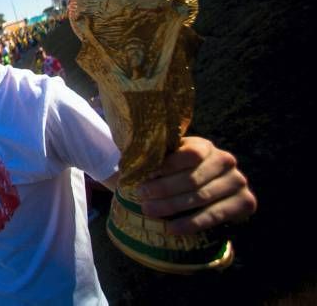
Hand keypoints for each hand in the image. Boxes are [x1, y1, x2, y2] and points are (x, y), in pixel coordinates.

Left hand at [137, 136, 256, 234]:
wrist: (209, 193)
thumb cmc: (179, 175)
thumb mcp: (169, 162)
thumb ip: (155, 159)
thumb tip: (128, 163)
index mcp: (205, 146)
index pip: (189, 153)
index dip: (166, 165)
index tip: (144, 174)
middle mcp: (225, 160)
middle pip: (191, 178)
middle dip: (163, 189)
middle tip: (140, 196)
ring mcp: (238, 181)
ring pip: (200, 197)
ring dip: (172, 206)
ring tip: (149, 211)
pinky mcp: (246, 203)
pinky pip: (214, 215)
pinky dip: (191, 223)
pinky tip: (171, 228)